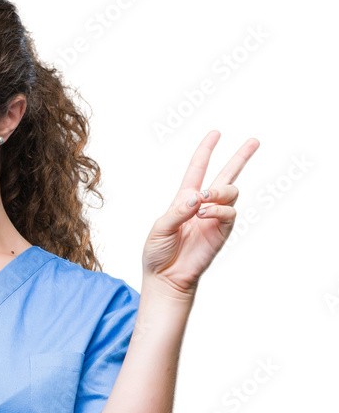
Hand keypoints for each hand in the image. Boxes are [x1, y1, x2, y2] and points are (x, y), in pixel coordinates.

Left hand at [142, 130, 259, 295]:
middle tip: (254, 141)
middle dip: (240, 158)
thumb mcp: (160, 228)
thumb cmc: (158, 253)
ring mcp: (214, 218)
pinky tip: (204, 215)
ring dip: (218, 191)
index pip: (197, 169)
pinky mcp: (221, 232)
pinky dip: (218, 210)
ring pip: (230, 192)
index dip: (206, 151)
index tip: (215, 133)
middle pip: (226, 176)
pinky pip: (229, 213)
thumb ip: (178, 211)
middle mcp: (202, 205)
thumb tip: (198, 197)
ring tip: (203, 201)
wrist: (166, 278)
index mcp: (184, 199)